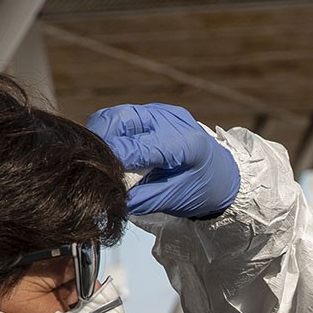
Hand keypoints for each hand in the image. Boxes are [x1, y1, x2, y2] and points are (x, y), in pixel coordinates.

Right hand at [86, 102, 240, 218]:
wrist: (223, 174)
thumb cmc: (203, 189)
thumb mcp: (176, 200)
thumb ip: (144, 199)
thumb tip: (113, 200)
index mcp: (185, 143)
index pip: (138, 147)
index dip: (112, 160)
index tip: (94, 173)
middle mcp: (172, 120)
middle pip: (122, 118)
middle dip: (100, 139)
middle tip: (89, 163)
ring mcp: (162, 113)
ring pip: (118, 114)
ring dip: (102, 133)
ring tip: (96, 158)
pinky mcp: (153, 113)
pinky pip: (123, 117)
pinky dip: (110, 132)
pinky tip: (107, 150)